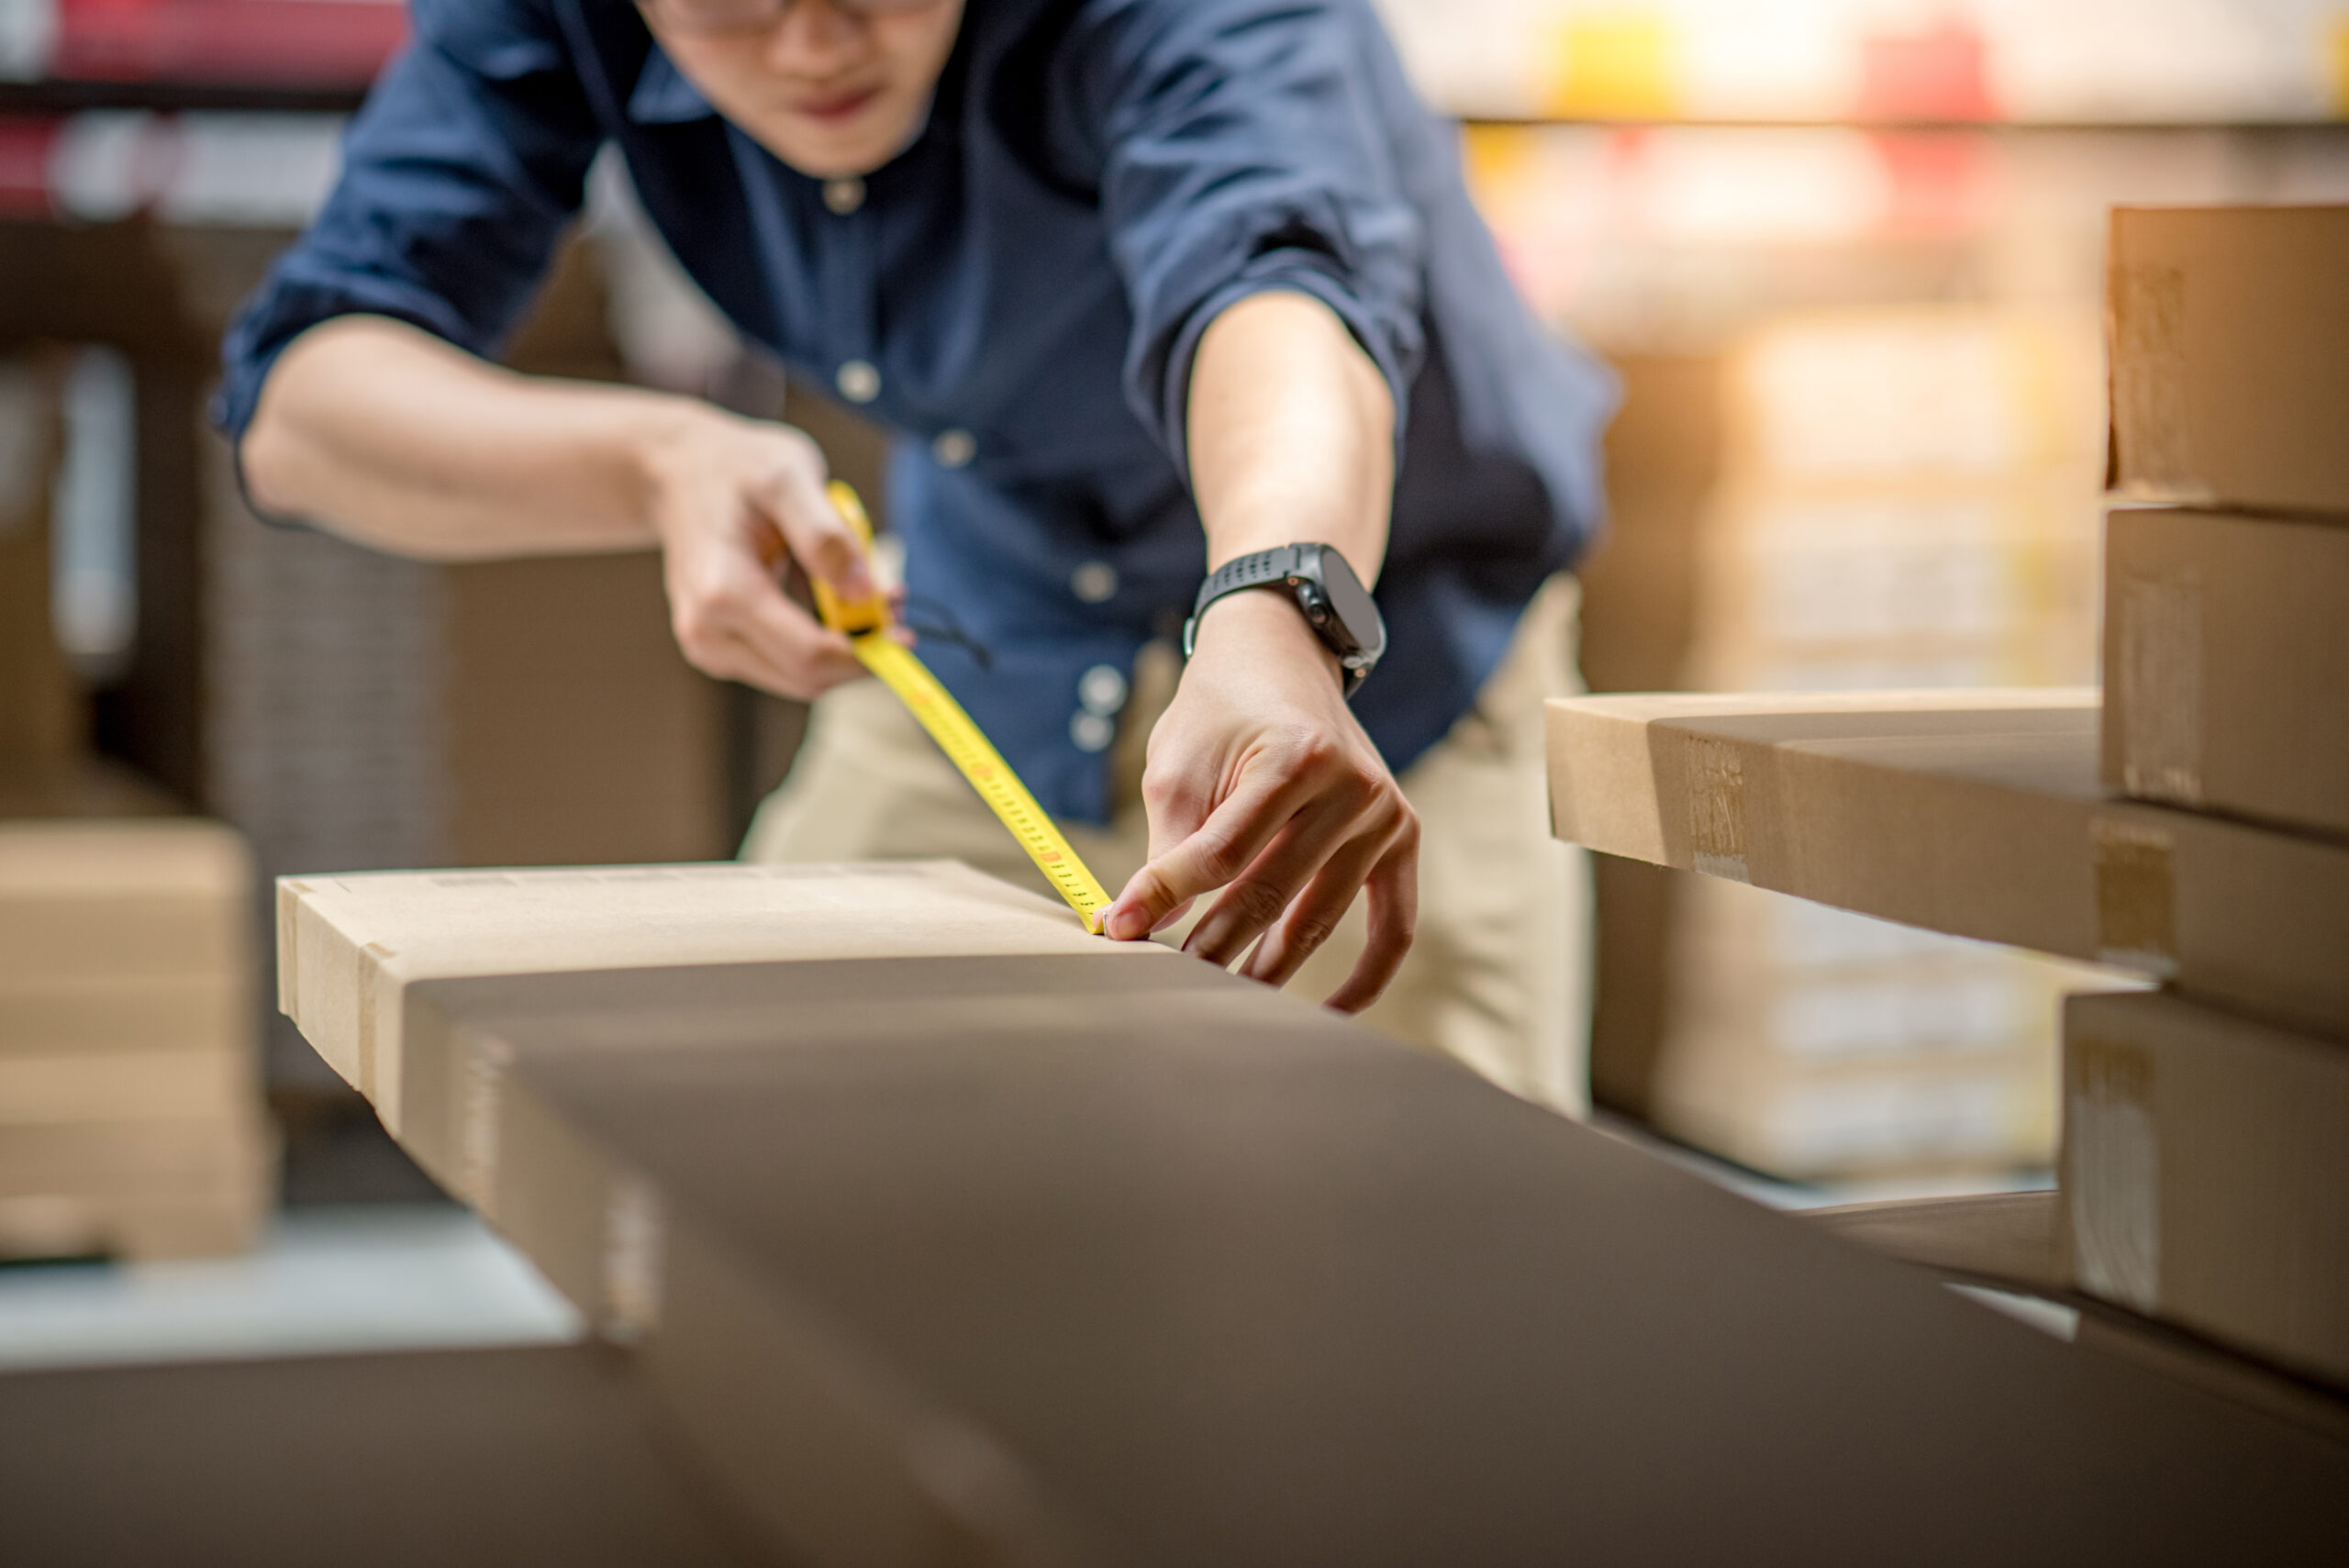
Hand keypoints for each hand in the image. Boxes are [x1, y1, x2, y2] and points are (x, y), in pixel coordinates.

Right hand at [640, 406, 880, 698]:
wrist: (676, 473)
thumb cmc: (735, 469)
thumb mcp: (788, 476)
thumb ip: (826, 536)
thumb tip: (866, 594)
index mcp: (722, 591)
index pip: (808, 655)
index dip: (865, 654)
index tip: (907, 632)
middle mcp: (707, 630)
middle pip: (806, 678)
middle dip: (859, 651)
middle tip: (894, 603)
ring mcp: (707, 645)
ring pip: (798, 678)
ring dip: (843, 648)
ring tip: (869, 594)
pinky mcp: (717, 649)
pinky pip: (784, 664)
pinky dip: (819, 642)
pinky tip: (833, 600)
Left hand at [1103, 590, 1417, 1012]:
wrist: (1282, 662)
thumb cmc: (1220, 714)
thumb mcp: (1180, 765)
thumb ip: (1169, 846)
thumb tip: (1143, 927)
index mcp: (1294, 757)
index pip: (1222, 852)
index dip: (1166, 896)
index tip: (1120, 930)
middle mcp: (1352, 787)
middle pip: (1271, 892)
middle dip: (1213, 944)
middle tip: (1167, 982)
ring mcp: (1384, 815)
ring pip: (1319, 918)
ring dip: (1268, 966)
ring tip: (1221, 995)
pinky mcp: (1401, 838)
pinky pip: (1394, 926)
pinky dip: (1365, 976)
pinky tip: (1328, 1010)